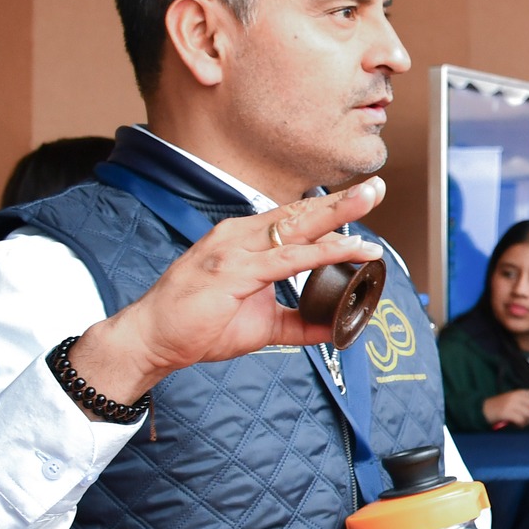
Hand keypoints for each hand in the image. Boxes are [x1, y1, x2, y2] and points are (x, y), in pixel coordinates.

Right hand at [69, 180, 388, 406]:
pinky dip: (322, 252)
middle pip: (299, 213)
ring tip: (369, 201)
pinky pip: (288, 259)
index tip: (360, 198)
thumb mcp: (261, 324)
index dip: (328, 208)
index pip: (292, 219)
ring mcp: (234, 251)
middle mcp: (238, 236)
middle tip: (375, 187)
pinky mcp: (234, 272)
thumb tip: (333, 328)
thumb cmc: (198, 326)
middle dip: (340, 199)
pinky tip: (350, 249)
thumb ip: (298, 323)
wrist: (152, 341)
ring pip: (296, 228)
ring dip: (337, 215)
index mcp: (242, 240)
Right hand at [483, 390, 528, 427]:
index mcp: (520, 392)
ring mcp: (511, 404)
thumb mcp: (515, 401)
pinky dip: (521, 424)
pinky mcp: (506, 412)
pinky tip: (517, 424)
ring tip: (521, 422)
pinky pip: (521, 420)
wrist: (483, 409)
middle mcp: (516, 396)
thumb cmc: (501, 407)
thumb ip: (528, 403)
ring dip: (528, 421)